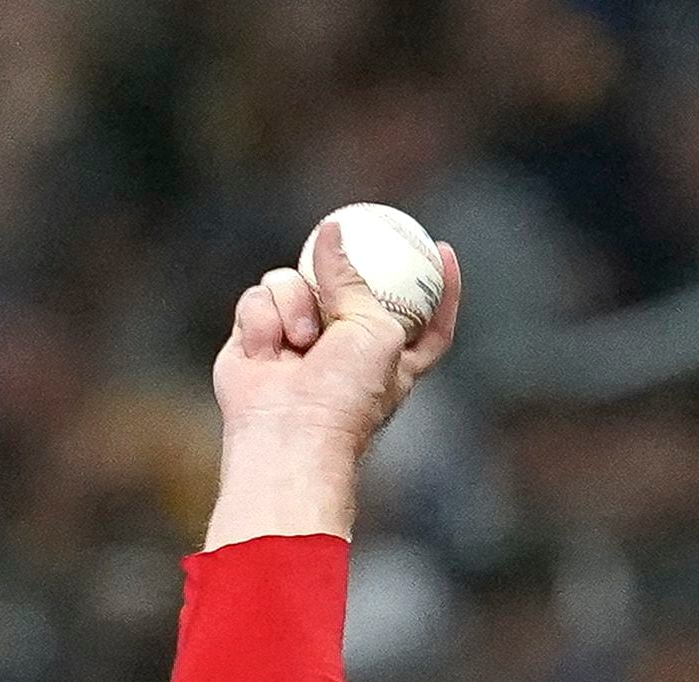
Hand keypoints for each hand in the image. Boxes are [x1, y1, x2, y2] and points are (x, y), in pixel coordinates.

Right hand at [204, 218, 461, 545]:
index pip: (429, 318)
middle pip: (346, 284)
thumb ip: (354, 278)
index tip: (443, 249)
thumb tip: (330, 232)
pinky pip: (258, 298)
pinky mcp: (255, 337)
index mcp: (391, 354)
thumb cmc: (345, 394)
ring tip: (301, 341)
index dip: (442, 286)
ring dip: (296, 303)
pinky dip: (264, 319)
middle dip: (340, 272)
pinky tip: (267, 351)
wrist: (288, 433)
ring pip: (292, 281)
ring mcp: (297, 340)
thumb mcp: (373, 329)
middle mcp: (344, 346)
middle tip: (334, 259)